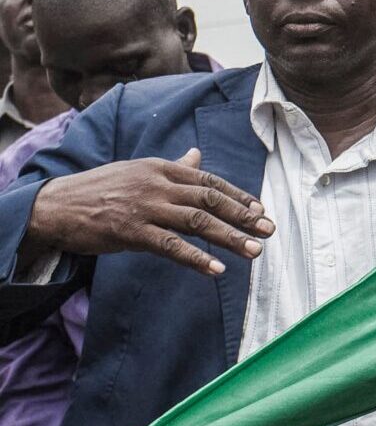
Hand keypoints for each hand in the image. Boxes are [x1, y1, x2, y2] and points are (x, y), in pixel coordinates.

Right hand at [25, 150, 270, 276]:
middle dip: (244, 216)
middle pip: (211, 200)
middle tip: (269, 231)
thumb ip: (172, 167)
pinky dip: (196, 258)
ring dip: (230, 238)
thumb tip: (197, 155)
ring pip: (198, 222)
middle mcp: (158, 184)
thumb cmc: (101, 189)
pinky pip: (171, 246)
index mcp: (162, 168)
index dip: (238, 196)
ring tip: (254, 251)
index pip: (210, 182)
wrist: (56, 205)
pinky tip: (216, 269)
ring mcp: (145, 207)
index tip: (261, 210)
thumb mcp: (139, 171)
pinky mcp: (131, 231)